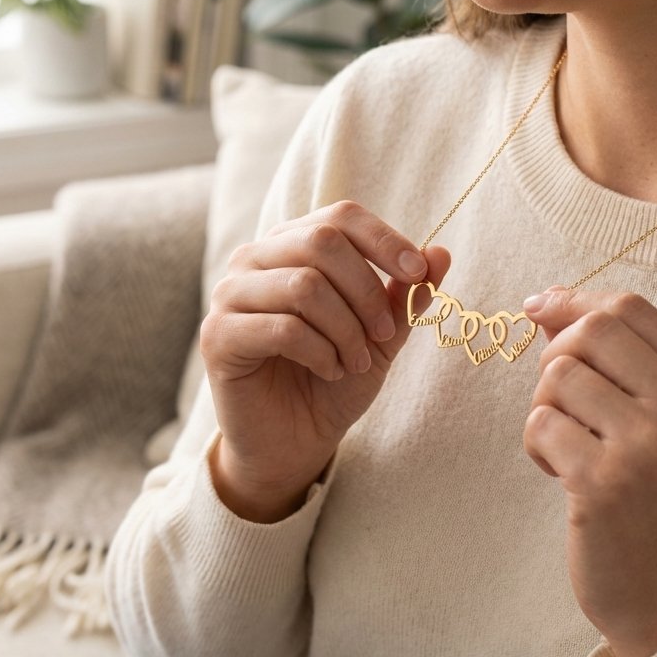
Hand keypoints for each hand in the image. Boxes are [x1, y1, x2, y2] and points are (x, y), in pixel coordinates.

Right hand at [200, 200, 450, 520]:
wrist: (294, 440)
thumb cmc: (334, 379)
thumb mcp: (381, 336)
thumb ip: (405, 295)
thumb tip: (439, 253)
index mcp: (294, 245)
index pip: (341, 216)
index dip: (385, 240)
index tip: (418, 274)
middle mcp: (255, 258)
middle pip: (323, 243)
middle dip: (367, 292)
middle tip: (385, 334)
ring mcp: (230, 293)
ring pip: (304, 285)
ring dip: (346, 329)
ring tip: (356, 361)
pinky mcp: (217, 335)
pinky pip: (282, 328)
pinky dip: (320, 352)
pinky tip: (330, 370)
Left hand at [522, 289, 656, 656]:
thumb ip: (619, 360)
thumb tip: (548, 303)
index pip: (630, 308)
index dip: (574, 301)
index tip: (539, 310)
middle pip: (593, 329)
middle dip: (556, 353)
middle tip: (559, 397)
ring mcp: (648, 445)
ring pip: (558, 375)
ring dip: (544, 406)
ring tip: (567, 444)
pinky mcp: (603, 482)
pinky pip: (539, 423)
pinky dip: (536, 444)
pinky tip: (560, 472)